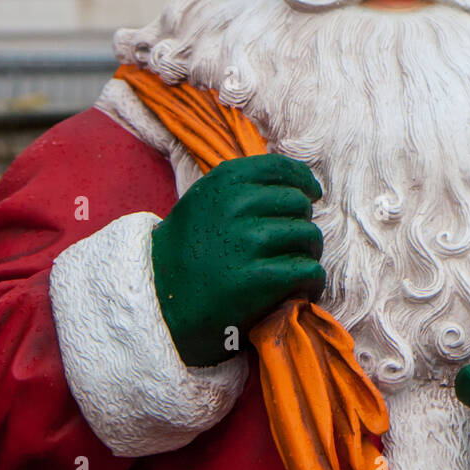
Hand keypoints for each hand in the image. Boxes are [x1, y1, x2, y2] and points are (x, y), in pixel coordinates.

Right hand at [151, 154, 324, 366]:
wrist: (156, 301)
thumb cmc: (188, 250)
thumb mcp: (205, 202)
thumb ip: (245, 188)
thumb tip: (302, 183)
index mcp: (224, 181)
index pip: (283, 169)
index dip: (304, 182)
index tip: (311, 195)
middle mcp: (236, 205)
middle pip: (300, 205)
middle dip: (302, 224)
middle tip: (292, 245)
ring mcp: (247, 241)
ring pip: (309, 236)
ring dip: (308, 254)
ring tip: (294, 269)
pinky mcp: (257, 279)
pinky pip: (309, 271)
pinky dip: (312, 282)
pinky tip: (301, 289)